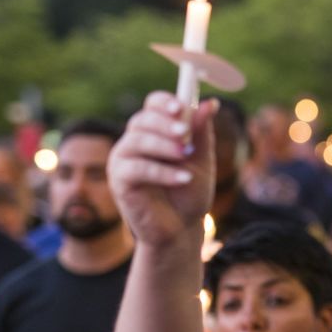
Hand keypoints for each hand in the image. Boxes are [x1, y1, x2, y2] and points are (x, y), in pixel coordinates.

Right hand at [109, 92, 218, 246]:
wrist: (181, 228)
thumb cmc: (189, 192)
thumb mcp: (201, 160)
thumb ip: (202, 133)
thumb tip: (212, 103)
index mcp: (155, 131)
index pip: (153, 105)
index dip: (164, 103)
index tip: (180, 107)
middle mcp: (135, 141)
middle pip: (143, 120)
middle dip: (165, 124)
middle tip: (185, 133)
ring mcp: (123, 160)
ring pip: (138, 141)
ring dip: (164, 147)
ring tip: (186, 156)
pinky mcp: (120, 181)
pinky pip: (137, 169)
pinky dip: (162, 172)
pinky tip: (183, 178)